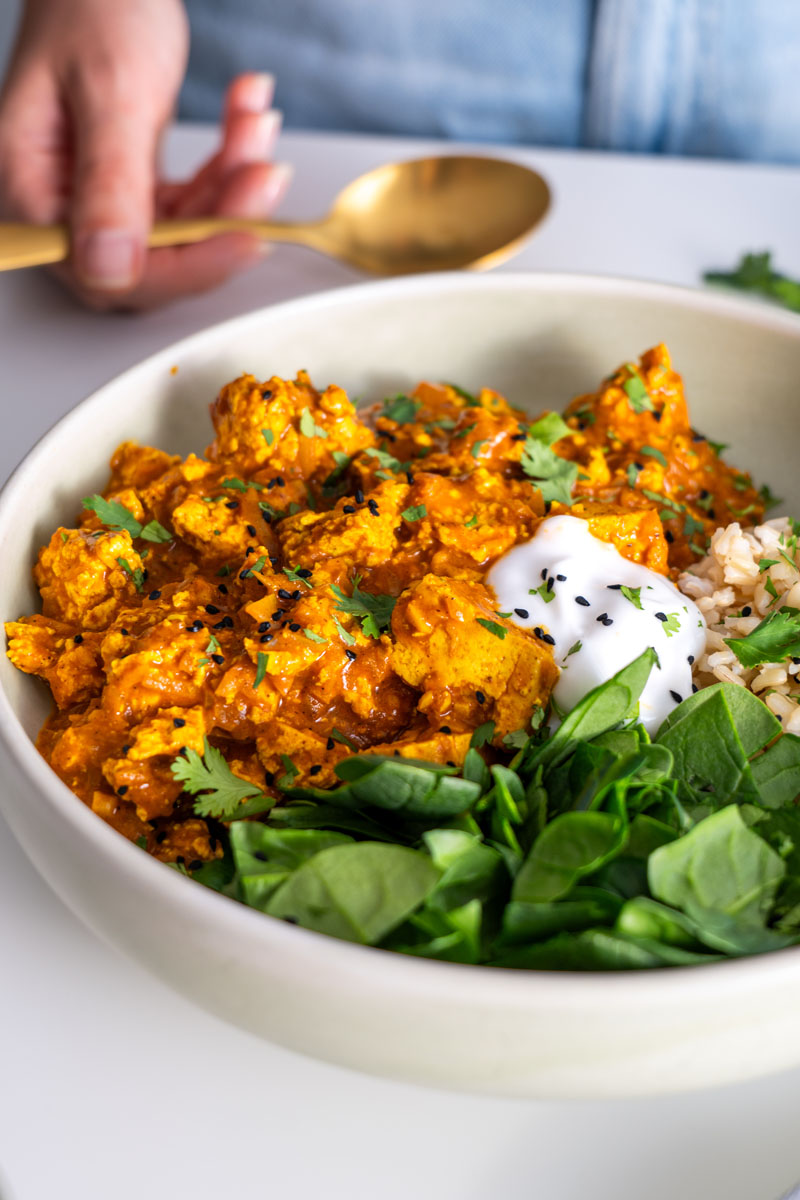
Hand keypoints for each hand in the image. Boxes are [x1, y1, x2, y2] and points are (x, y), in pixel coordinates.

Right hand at [0, 0, 290, 308]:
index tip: (244, 239)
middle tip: (265, 173)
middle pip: (156, 258)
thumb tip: (108, 269)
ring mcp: (102, 201)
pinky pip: (195, 202)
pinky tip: (247, 116)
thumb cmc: (92, 3)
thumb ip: (110, 183)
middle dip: (220, 216)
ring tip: (256, 122)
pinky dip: (229, 164)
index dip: (184, 264)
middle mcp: (62, 207)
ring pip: (186, 231)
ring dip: (234, 182)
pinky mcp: (137, 188)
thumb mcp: (111, 89)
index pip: (108, 270)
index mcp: (32, 189)